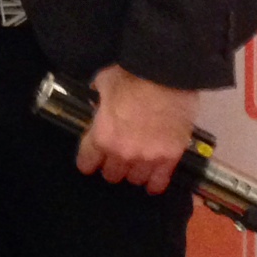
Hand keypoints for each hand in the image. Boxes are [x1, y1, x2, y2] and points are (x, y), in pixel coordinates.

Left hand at [76, 65, 197, 194]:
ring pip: (135, 179)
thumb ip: (98, 97)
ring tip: (138, 162)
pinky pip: (160, 181)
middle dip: (112, 166)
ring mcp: (147, 158)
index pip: (86, 163)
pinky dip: (156, 182)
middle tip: (118, 155)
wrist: (166, 74)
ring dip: (134, 172)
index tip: (93, 156)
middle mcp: (122, 153)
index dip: (89, 159)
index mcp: (102, 136)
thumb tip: (97, 102)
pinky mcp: (170, 157)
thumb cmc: (132, 75)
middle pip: (111, 175)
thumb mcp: (104, 83)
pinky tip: (154, 181)